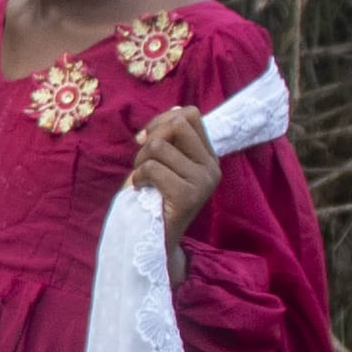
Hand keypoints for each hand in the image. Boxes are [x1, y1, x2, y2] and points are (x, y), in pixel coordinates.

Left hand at [127, 104, 220, 238]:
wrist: (154, 240)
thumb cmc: (154, 197)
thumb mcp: (165, 161)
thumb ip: (171, 137)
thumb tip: (175, 111)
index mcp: (209, 156)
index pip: (190, 115)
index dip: (162, 121)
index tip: (146, 140)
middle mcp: (212, 167)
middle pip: (177, 123)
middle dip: (151, 138)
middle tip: (143, 160)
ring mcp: (203, 182)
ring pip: (159, 146)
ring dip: (140, 160)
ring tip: (142, 178)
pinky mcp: (188, 196)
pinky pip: (152, 168)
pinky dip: (139, 177)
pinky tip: (142, 189)